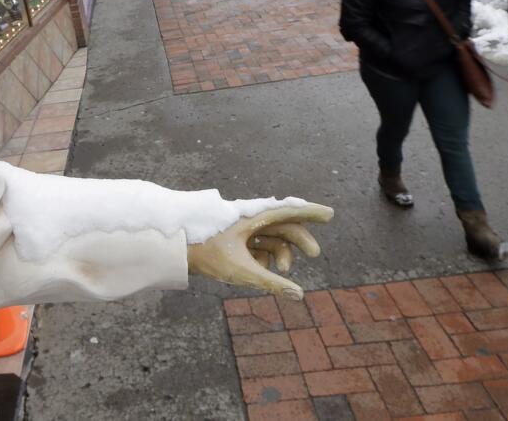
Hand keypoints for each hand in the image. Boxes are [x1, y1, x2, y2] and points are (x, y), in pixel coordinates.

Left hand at [187, 203, 332, 299]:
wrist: (177, 249)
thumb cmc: (208, 254)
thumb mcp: (242, 271)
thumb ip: (272, 283)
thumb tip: (299, 295)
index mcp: (253, 217)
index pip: (289, 211)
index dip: (310, 212)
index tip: (330, 214)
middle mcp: (250, 218)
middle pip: (284, 225)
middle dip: (300, 239)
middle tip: (315, 254)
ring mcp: (243, 228)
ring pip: (272, 237)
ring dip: (282, 253)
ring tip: (283, 270)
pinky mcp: (237, 238)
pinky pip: (259, 245)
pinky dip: (264, 257)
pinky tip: (260, 269)